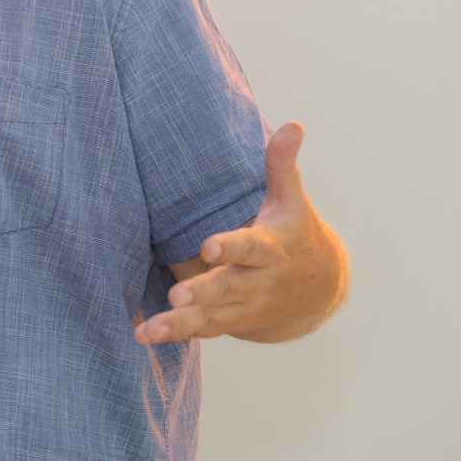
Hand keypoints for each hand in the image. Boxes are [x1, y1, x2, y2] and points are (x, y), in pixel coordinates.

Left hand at [132, 121, 347, 344]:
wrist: (319, 290)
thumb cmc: (295, 234)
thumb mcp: (291, 200)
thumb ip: (281, 165)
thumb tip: (292, 125)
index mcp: (271, 251)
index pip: (250, 248)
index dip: (231, 248)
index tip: (208, 246)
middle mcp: (258, 283)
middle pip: (229, 288)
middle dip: (204, 292)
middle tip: (177, 295)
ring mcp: (244, 307)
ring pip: (211, 318)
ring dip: (178, 324)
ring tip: (147, 330)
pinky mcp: (231, 322)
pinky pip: (201, 330)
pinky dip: (173, 333)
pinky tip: (141, 335)